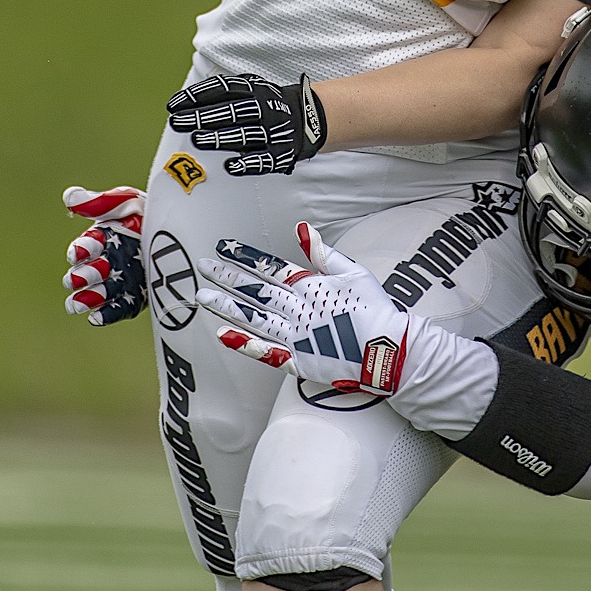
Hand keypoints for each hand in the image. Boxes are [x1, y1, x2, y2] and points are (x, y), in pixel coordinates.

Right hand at [61, 186, 146, 325]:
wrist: (181, 228)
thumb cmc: (148, 211)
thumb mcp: (126, 201)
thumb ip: (99, 202)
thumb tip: (69, 197)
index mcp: (101, 239)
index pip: (87, 245)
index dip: (83, 249)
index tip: (80, 252)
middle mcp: (107, 261)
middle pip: (90, 271)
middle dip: (83, 276)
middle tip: (78, 280)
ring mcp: (120, 280)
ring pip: (99, 292)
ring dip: (87, 298)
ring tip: (78, 305)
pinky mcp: (134, 297)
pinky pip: (119, 307)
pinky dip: (107, 313)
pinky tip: (96, 318)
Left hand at [166, 74, 325, 175]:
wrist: (309, 118)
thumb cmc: (269, 105)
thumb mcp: (251, 89)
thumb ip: (224, 94)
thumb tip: (187, 103)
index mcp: (256, 90)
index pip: (223, 89)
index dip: (197, 96)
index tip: (175, 104)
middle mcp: (266, 109)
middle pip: (232, 112)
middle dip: (202, 117)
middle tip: (178, 122)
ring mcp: (274, 131)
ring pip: (245, 135)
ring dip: (220, 138)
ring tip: (197, 140)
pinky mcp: (281, 153)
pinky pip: (264, 159)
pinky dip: (246, 164)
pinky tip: (229, 166)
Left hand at [195, 225, 413, 394]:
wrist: (388, 351)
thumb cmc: (376, 310)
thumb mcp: (354, 273)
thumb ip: (325, 254)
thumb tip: (302, 229)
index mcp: (311, 286)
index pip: (271, 267)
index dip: (245, 256)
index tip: (224, 246)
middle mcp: (298, 309)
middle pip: (256, 290)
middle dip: (227, 277)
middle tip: (202, 266)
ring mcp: (296, 336)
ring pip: (253, 317)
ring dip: (227, 306)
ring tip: (203, 297)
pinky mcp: (298, 361)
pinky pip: (265, 352)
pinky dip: (244, 344)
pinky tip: (223, 335)